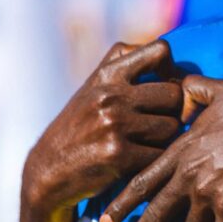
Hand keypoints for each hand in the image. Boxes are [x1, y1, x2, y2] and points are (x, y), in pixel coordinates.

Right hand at [23, 41, 182, 212]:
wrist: (47, 170)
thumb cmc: (80, 127)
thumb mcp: (94, 88)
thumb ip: (126, 68)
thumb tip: (173, 65)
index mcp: (107, 74)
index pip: (160, 50)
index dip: (173, 68)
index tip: (168, 86)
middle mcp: (111, 95)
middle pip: (175, 94)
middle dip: (173, 111)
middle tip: (159, 123)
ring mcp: (114, 124)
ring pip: (172, 127)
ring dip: (165, 140)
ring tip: (146, 144)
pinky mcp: (118, 154)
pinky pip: (160, 154)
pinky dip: (155, 161)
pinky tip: (140, 162)